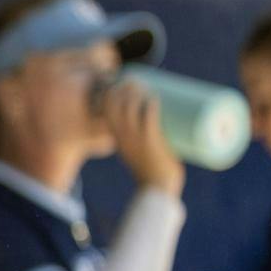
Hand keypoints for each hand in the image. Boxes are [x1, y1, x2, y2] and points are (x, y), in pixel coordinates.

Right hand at [103, 79, 183, 195]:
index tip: (121, 83)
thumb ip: (148, 139)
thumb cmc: (152, 173)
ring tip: (147, 85)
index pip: (105, 110)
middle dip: (123, 88)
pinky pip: (148, 120)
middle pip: (116, 104)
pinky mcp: (151, 142)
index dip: (110, 93)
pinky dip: (150, 107)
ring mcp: (137, 138)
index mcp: (117, 138)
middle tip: (136, 80)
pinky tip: (154, 98)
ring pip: (131, 108)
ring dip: (137, 93)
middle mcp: (123, 136)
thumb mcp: (141, 153)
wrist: (157, 190)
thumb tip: (165, 126)